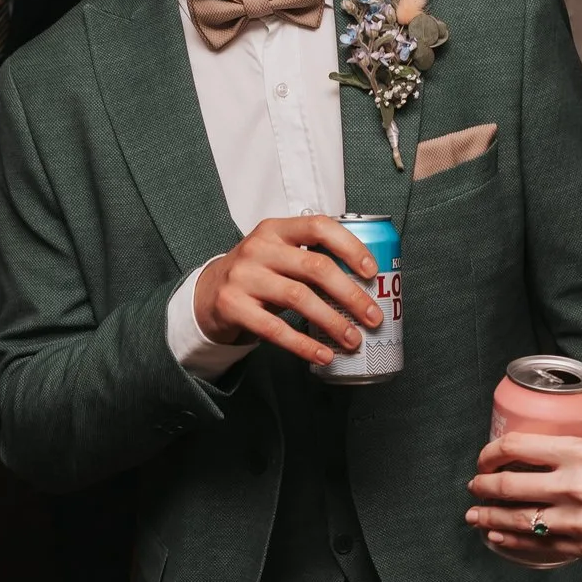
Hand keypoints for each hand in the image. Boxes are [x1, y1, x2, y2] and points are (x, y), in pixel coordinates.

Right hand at [191, 214, 383, 365]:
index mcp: (276, 229)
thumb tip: (367, 285)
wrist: (208, 294)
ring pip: (299, 298)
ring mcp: (244, 277)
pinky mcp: (233, 306)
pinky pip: (275, 329)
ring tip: (354, 340)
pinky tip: (324, 355)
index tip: (373, 272)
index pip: (319, 226)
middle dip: (351, 294)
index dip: (350, 247)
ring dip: (333, 322)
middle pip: (315, 267)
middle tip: (374, 317)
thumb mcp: (279, 254)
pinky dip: (304, 345)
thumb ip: (312, 258)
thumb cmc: (259, 274)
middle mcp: (259, 248)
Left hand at [468, 428, 581, 581]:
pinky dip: (512, 545)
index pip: (520, 448)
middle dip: (484, 485)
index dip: (493, 451)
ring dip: (489, 519)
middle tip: (475, 484)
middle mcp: (574, 489)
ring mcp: (578, 525)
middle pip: (509, 486)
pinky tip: (499, 541)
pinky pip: (537, 549)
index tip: (487, 453)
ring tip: (473, 517)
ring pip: (517, 522)